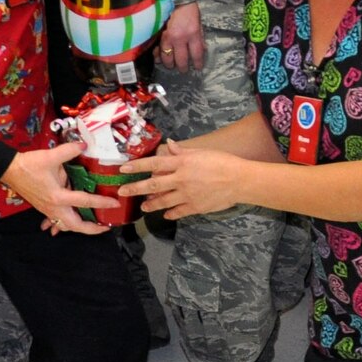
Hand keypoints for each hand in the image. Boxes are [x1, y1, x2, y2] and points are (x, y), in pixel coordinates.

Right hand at [0, 143, 115, 233]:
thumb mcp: (51, 156)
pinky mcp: (43, 208)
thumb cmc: (29, 165)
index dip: (102, 202)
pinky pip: (55, 220)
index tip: (114, 203)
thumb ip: (70, 151)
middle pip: (75, 226)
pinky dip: (61, 225)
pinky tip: (61, 228)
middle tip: (105, 226)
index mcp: (58, 196)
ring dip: (78, 228)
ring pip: (65, 225)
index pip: (85, 201)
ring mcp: (47, 210)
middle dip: (91, 229)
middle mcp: (54, 207)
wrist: (9, 170)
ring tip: (92, 225)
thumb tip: (85, 145)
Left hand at [121, 140, 243, 218]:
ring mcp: (187, 195)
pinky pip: (178, 212)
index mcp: (182, 164)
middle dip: (135, 189)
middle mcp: (181, 179)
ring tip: (143, 207)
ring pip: (163, 202)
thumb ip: (183, 152)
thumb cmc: (223, 162)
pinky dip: (170, 214)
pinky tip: (166, 215)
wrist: (239, 180)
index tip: (123, 169)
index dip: (137, 166)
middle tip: (122, 192)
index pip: (154, 164)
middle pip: (153, 185)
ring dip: (151, 205)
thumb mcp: (202, 152)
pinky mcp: (195, 207)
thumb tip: (170, 146)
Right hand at [160, 1, 204, 73]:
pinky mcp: (160, 35)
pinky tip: (159, 59)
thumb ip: (199, 39)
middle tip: (183, 70)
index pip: (196, 54)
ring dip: (169, 64)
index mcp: (193, 34)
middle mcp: (181, 38)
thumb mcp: (199, 26)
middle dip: (183, 67)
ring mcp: (168, 37)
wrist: (177, 1)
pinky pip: (158, 49)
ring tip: (172, 66)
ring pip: (168, 57)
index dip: (197, 64)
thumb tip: (201, 51)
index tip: (197, 68)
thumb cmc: (190, 12)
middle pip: (181, 60)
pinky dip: (158, 55)